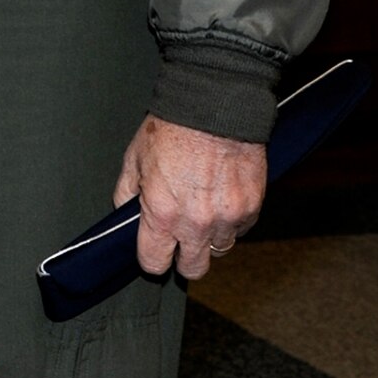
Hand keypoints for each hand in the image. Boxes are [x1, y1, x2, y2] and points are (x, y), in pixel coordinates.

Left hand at [114, 115, 266, 279]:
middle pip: (193, 269)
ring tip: (201, 213)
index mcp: (162, 214)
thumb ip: (127, 193)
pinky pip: (240, 229)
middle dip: (183, 258)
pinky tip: (220, 200)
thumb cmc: (171, 130)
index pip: (155, 263)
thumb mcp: (134, 159)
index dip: (151, 259)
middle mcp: (196, 223)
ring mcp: (228, 218)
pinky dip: (231, 222)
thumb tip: (125, 214)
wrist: (213, 108)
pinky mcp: (252, 208)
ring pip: (219, 250)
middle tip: (179, 240)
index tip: (153, 253)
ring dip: (209, 238)